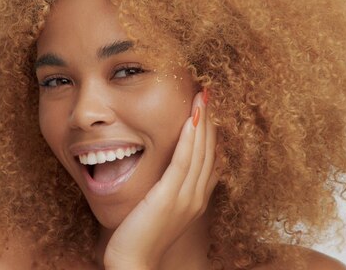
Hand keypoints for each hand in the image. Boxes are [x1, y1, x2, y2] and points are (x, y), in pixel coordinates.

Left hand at [103, 89, 218, 269]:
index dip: (211, 132)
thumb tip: (168, 169)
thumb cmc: (141, 236)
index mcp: (196, 199)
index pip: (211, 158)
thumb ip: (169, 188)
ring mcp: (186, 197)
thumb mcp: (161, 208)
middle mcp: (197, 196)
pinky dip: (189, 138)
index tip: (208, 109)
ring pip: (199, 151)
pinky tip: (191, 119)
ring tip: (203, 96)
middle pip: (209, 150)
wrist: (134, 261)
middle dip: (209, 120)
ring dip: (202, 121)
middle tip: (208, 93)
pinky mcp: (170, 197)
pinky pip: (184, 161)